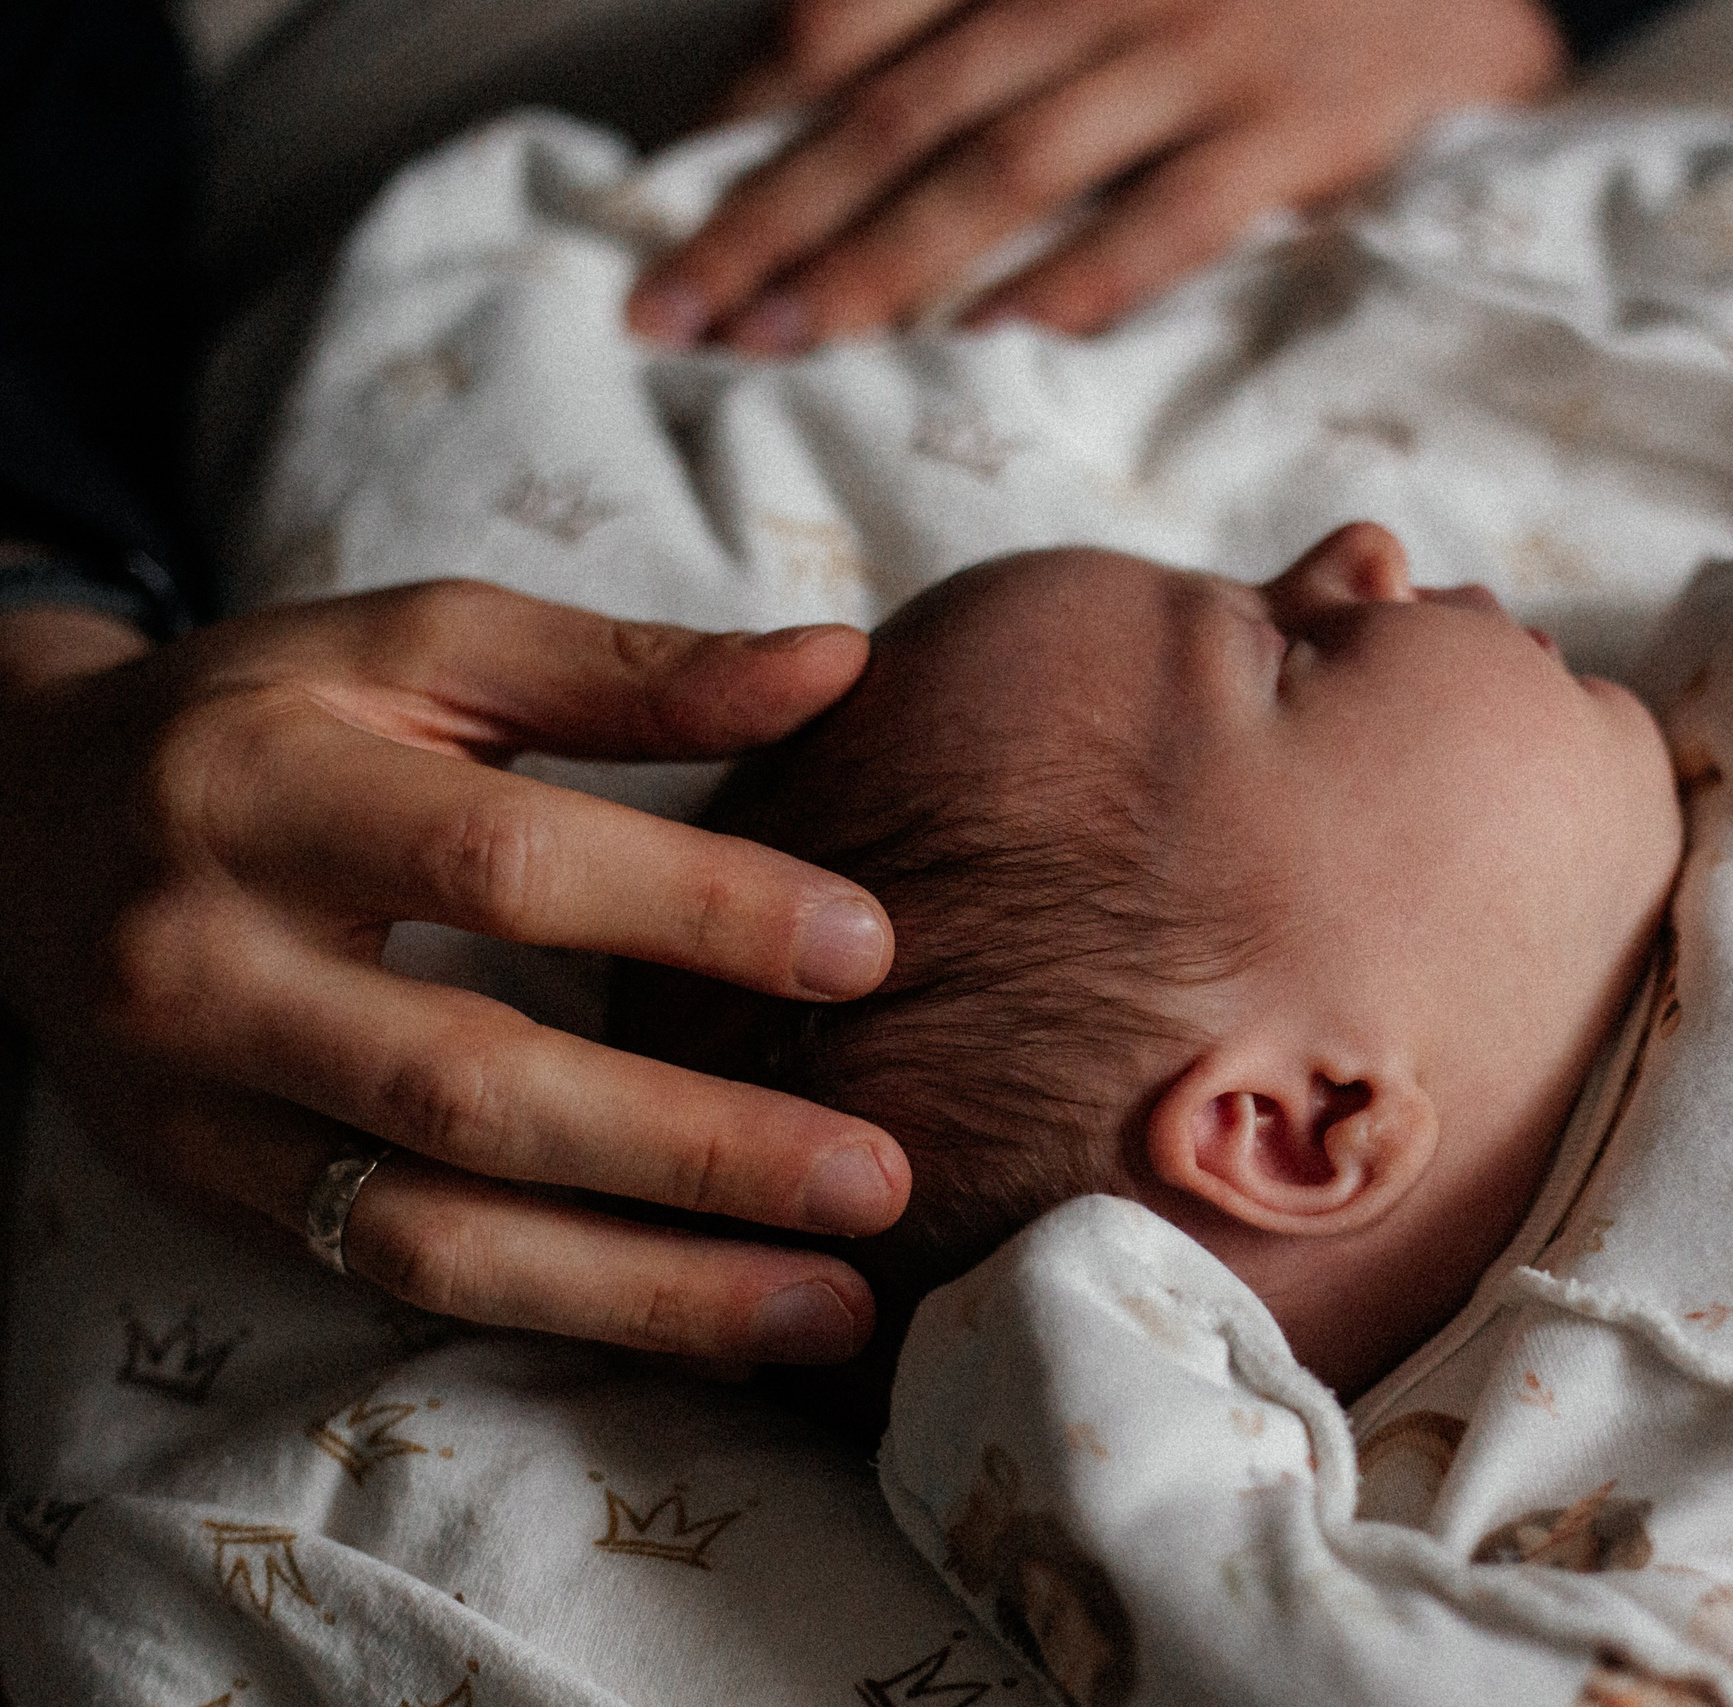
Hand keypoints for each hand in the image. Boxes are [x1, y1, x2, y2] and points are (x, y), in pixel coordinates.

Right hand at [0, 583, 909, 1362]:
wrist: (16, 822)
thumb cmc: (264, 718)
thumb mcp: (416, 651)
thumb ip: (623, 668)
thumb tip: (837, 661)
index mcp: (260, 789)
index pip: (502, 863)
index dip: (695, 909)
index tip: (870, 951)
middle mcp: (208, 965)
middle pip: (471, 1085)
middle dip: (692, 1149)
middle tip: (875, 1183)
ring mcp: (198, 1107)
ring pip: (433, 1234)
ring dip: (650, 1288)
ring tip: (831, 1307)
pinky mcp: (212, 1198)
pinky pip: (403, 1282)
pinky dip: (573, 1312)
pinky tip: (718, 1329)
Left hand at [626, 0, 1566, 348]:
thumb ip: (994, 24)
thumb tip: (815, 111)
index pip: (858, 21)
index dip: (752, 111)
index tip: (660, 203)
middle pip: (901, 110)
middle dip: (772, 217)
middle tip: (671, 315)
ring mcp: (1201, 52)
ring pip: (1009, 166)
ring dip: (886, 262)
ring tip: (784, 345)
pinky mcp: (1300, 124)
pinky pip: (1173, 214)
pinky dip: (1083, 278)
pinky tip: (996, 343)